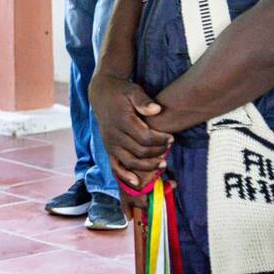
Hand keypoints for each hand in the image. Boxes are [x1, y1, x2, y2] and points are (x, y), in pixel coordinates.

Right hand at [89, 74, 171, 189]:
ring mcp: (110, 143)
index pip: (145, 137)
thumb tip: (157, 110)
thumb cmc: (122, 92)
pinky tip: (137, 182)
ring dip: (148, 166)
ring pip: (130, 161)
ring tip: (163, 164)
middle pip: (140, 151)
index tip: (171, 137)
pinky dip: (125, 176)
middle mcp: (114, 134)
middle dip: (158, 152)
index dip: (160, 140)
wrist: (102, 93)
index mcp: (122, 120)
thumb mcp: (133, 90)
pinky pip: (116, 166)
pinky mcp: (109, 149)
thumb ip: (144, 101)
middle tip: (169, 146)